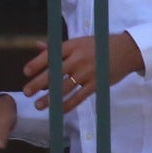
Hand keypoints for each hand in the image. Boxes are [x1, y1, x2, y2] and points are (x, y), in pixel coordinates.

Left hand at [20, 31, 143, 109]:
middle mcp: (78, 59)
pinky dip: (68, 104)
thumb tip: (37, 46)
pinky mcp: (97, 84)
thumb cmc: (97, 46)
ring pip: (65, 88)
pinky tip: (59, 110)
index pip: (50, 55)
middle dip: (38, 83)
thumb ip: (56, 47)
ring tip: (38, 105)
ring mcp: (88, 73)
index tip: (25, 72)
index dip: (36, 64)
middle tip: (26, 92)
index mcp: (71, 47)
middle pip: (54, 73)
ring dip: (50, 98)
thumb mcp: (76, 42)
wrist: (126, 51)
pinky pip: (80, 97)